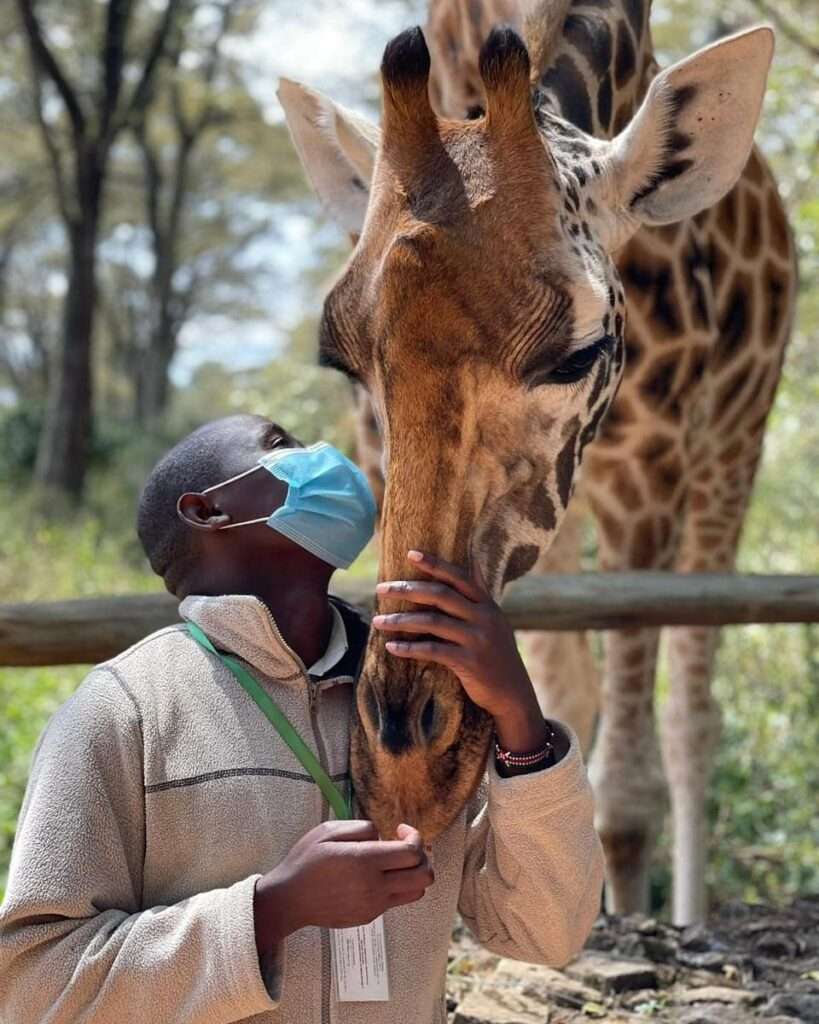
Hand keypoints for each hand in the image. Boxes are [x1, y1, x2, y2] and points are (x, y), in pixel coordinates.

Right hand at [254, 820, 432, 953]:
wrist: (289, 900)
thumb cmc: (306, 861)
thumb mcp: (328, 830)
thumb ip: (361, 828)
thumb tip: (382, 835)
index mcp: (365, 861)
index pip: (412, 852)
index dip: (415, 837)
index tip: (400, 830)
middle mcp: (374, 886)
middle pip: (424, 875)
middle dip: (423, 856)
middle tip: (406, 847)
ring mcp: (374, 905)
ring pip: (417, 892)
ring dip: (415, 874)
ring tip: (397, 862)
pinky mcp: (369, 916)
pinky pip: (397, 901)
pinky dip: (398, 886)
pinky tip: (378, 876)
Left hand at [373, 551, 548, 751]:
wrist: (513, 693)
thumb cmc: (497, 654)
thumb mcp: (495, 621)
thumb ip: (479, 597)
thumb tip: (472, 563)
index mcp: (487, 604)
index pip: (458, 577)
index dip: (435, 564)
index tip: (411, 554)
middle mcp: (484, 617)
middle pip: (440, 595)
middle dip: (407, 589)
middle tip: (381, 589)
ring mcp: (477, 639)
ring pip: (432, 621)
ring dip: (401, 620)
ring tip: (377, 620)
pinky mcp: (469, 662)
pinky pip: (432, 650)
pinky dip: (409, 648)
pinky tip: (392, 646)